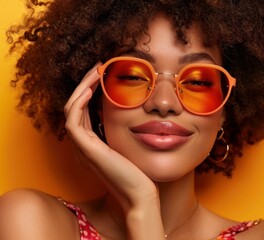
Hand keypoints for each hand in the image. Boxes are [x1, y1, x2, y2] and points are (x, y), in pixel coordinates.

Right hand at [63, 63, 157, 207]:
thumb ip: (122, 130)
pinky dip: (78, 103)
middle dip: (85, 84)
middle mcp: (83, 143)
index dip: (89, 90)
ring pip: (71, 109)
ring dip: (81, 88)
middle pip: (75, 106)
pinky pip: (73, 120)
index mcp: (91, 142)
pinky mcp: (86, 149)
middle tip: (98, 66)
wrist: (138, 194)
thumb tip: (130, 110)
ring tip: (96, 71)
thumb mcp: (127, 144)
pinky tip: (91, 90)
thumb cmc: (137, 172)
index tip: (103, 74)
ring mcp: (82, 147)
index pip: (83, 110)